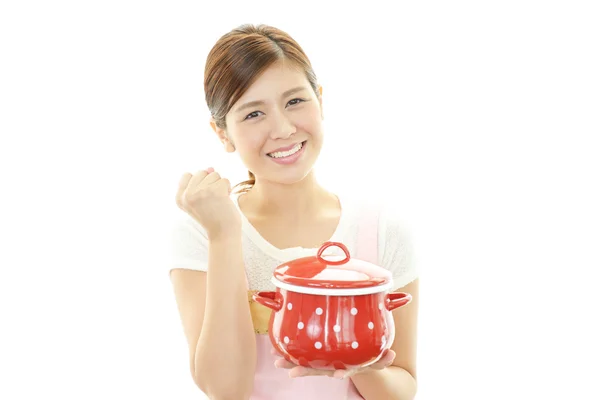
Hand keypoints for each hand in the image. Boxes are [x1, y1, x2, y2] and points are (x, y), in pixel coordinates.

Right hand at [175, 167, 240, 238]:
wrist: (223, 233)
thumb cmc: (212, 216)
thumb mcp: (200, 200)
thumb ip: (200, 182)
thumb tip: (210, 168)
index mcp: (179, 198)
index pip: (187, 175)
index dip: (199, 183)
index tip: (202, 199)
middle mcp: (187, 195)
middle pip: (202, 172)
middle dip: (210, 183)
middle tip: (212, 200)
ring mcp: (201, 192)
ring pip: (214, 174)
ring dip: (220, 186)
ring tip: (218, 201)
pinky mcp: (216, 191)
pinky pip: (224, 180)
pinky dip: (228, 189)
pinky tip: (225, 200)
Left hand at [271, 347, 395, 379]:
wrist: (359, 363)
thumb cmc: (366, 358)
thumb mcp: (376, 359)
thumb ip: (384, 358)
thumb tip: (392, 354)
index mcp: (348, 366)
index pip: (345, 370)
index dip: (340, 373)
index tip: (336, 376)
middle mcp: (333, 367)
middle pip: (318, 370)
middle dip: (303, 370)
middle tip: (290, 371)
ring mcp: (324, 363)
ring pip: (305, 365)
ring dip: (290, 363)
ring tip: (277, 362)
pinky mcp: (316, 356)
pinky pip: (301, 356)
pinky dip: (288, 354)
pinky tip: (275, 351)